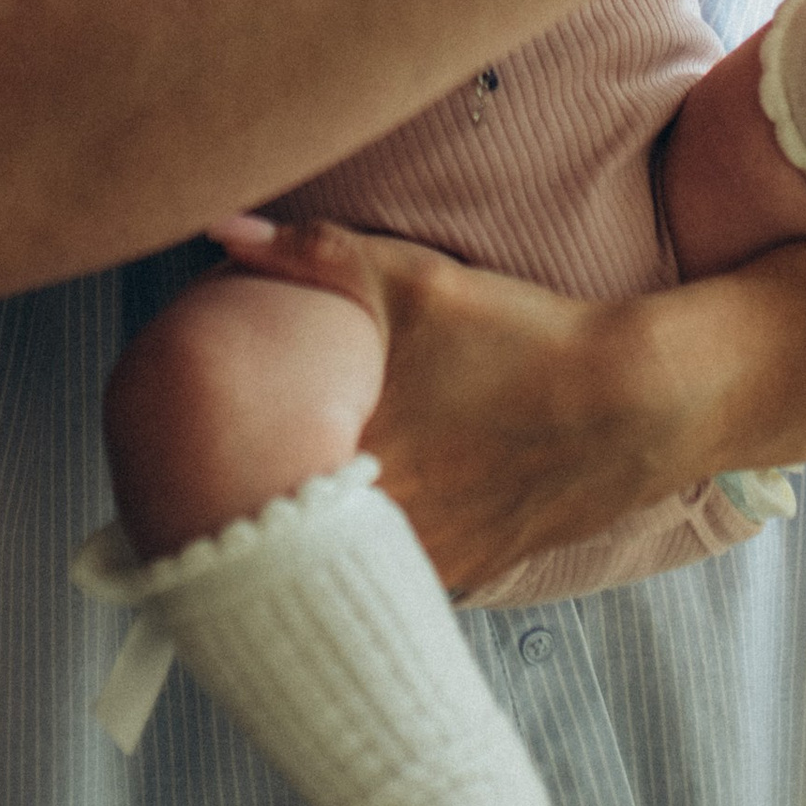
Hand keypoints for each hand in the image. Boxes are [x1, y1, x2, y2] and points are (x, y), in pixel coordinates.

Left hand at [206, 210, 805, 593]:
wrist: (635, 405)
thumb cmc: (516, 338)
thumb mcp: (413, 282)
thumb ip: (307, 255)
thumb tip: (215, 227)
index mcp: (346, 471)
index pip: (239, 505)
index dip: (200, 492)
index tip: (169, 475)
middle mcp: (382, 538)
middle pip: (283, 546)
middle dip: (250, 514)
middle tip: (211, 485)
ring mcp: (428, 569)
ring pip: (341, 567)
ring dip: (314, 538)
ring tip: (283, 501)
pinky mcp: (469, 578)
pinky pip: (396, 573)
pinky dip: (375, 549)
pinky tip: (364, 517)